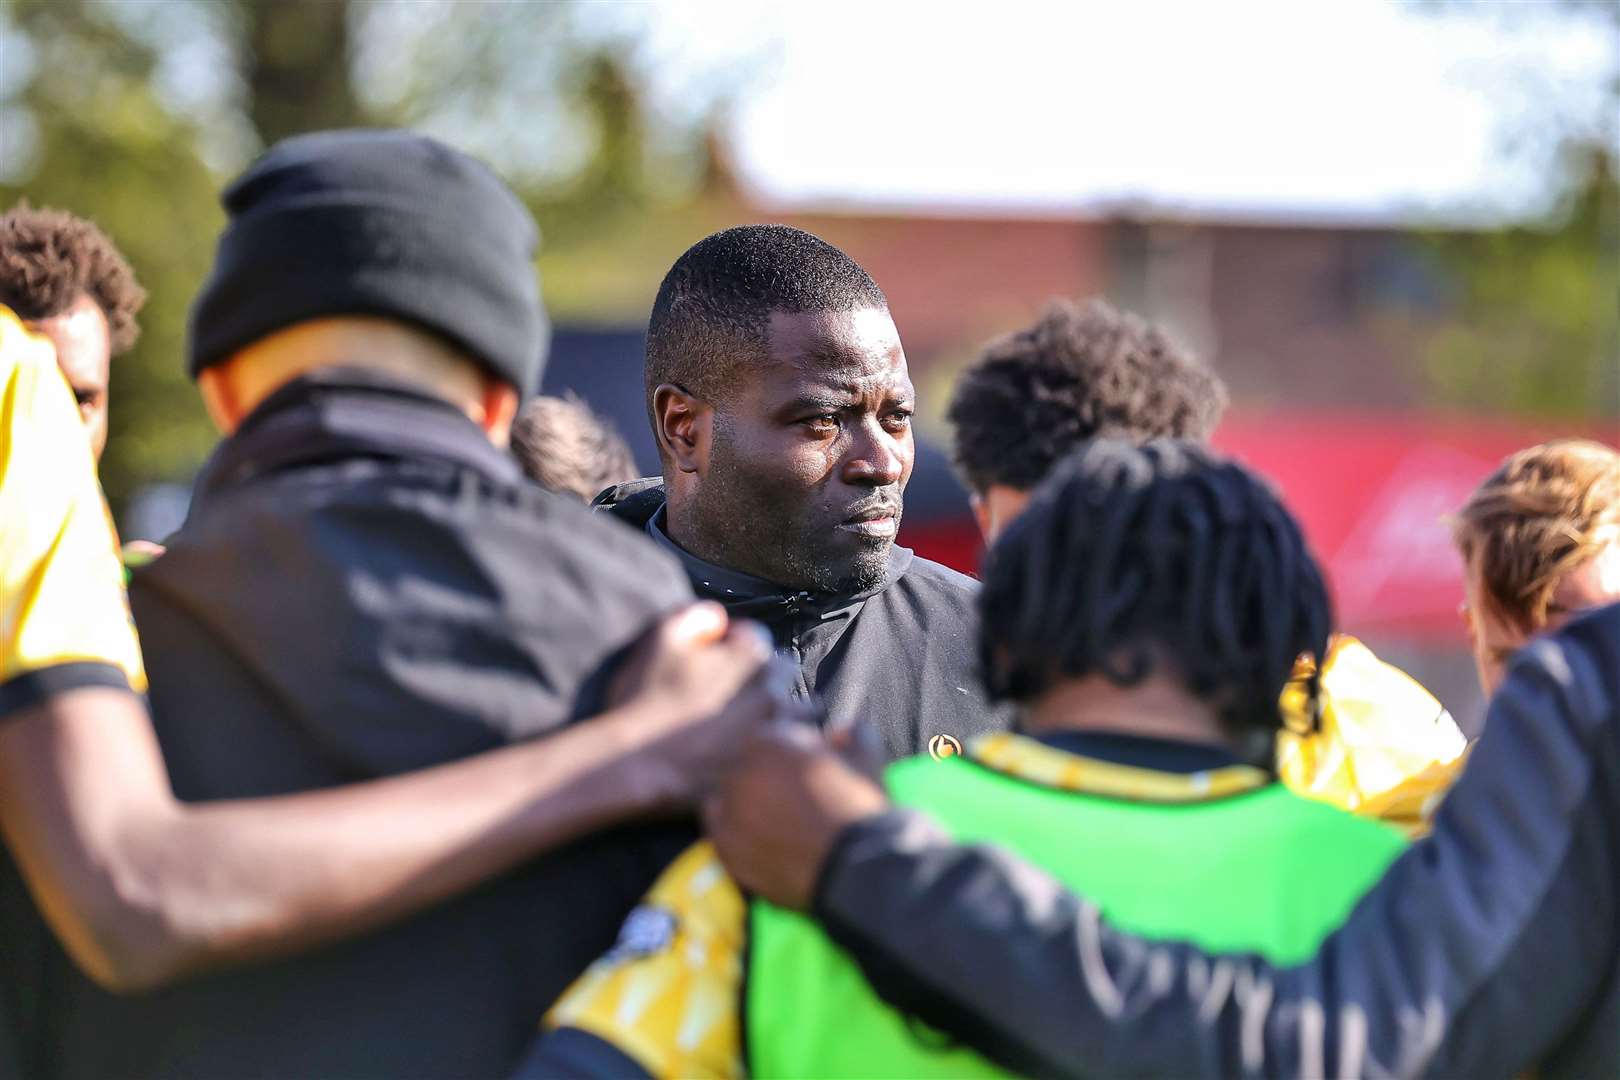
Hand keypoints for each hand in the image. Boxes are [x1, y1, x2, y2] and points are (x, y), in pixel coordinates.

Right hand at [611, 602, 786, 806]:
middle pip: (783, 673)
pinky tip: (748, 747)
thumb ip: (697, 615)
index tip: (711, 652)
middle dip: (764, 673)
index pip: (756, 636)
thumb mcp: (662, 637)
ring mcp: (769, 733)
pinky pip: (783, 750)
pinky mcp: (762, 766)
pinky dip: (773, 745)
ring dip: (784, 710)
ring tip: (753, 717)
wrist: (634, 763)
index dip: (731, 640)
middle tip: (733, 685)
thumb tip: (718, 619)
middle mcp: (770, 693)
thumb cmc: (645, 696)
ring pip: (799, 713)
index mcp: (751, 657)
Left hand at [703, 723, 889, 910]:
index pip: (769, 737)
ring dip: (748, 805)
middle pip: (746, 769)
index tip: (809, 766)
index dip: (791, 752)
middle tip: (794, 797)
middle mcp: (740, 773)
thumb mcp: (866, 755)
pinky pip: (723, 835)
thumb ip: (851, 732)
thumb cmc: (860, 808)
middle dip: (768, 777)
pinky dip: (739, 835)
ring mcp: (729, 813)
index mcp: (768, 741)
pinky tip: (765, 842)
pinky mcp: (726, 850)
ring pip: (729, 800)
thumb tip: (840, 732)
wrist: (856, 867)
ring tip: (778, 821)